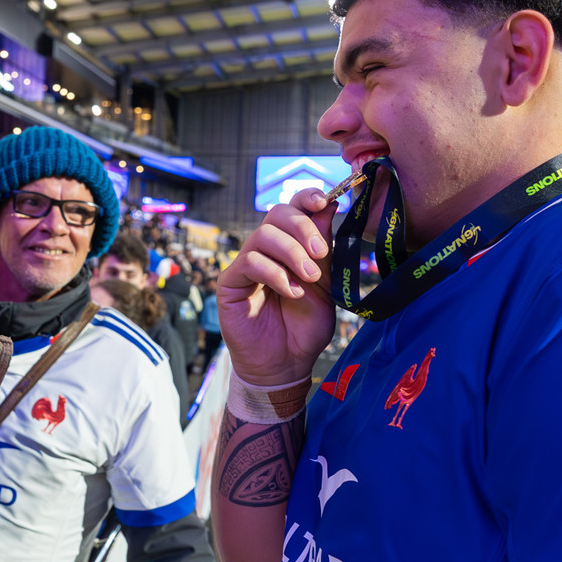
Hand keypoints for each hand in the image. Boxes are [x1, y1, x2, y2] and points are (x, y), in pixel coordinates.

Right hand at [217, 188, 337, 385]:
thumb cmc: (304, 327)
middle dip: (302, 228)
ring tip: (309, 278)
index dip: (306, 197)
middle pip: (276, 214)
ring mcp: (245, 265)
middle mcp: (266, 250)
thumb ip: (324, 248)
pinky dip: (275, 273)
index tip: (325, 201)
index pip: (292, 208)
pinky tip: (291, 291)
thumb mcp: (324, 284)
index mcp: (289, 245)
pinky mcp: (230, 283)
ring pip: (263, 235)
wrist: (287, 364)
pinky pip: (250, 262)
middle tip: (321, 254)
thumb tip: (331, 205)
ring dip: (291, 252)